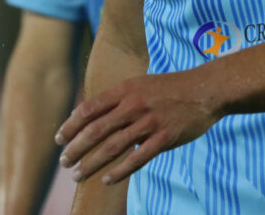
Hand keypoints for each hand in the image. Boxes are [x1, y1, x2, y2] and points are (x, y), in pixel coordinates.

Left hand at [55, 70, 218, 183]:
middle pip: (97, 130)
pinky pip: (138, 158)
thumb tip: (90, 114)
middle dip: (76, 148)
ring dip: (92, 163)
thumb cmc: (169, 88)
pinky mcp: (164, 138)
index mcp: (126, 89)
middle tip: (64, 162)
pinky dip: (120, 171)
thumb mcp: (140, 84)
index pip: (90, 108)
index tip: (59, 139)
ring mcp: (149, 122)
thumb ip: (117, 98)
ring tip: (78, 175)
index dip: (71, 125)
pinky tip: (107, 179)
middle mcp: (134, 105)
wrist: (204, 90)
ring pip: (113, 146)